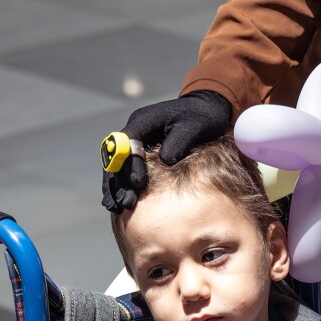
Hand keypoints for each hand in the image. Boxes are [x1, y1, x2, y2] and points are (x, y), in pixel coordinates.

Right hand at [101, 89, 230, 211]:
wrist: (205, 111)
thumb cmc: (201, 117)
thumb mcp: (195, 125)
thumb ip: (180, 141)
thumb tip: (166, 160)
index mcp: (144, 119)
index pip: (129, 142)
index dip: (130, 163)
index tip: (138, 184)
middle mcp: (134, 130)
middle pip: (117, 157)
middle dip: (121, 181)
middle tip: (128, 203)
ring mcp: (134, 143)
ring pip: (115, 167)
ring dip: (115, 188)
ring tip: (117, 209)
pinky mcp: (138, 154)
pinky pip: (123, 172)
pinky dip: (118, 187)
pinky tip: (116, 205)